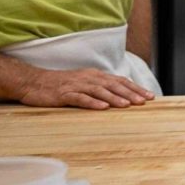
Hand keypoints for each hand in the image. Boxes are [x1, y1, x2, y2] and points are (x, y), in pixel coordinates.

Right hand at [20, 68, 155, 109]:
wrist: (34, 82)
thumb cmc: (62, 85)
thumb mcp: (85, 83)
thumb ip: (101, 87)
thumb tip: (122, 95)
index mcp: (95, 76)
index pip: (120, 81)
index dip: (135, 88)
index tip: (150, 96)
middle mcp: (89, 78)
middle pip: (113, 85)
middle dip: (130, 93)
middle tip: (144, 101)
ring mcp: (76, 85)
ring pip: (99, 91)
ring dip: (114, 98)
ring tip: (127, 105)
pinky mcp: (64, 94)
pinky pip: (80, 98)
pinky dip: (92, 102)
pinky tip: (102, 108)